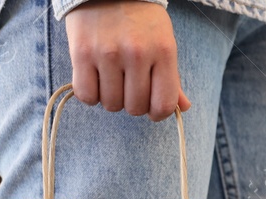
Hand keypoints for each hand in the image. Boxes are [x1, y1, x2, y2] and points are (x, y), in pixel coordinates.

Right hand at [66, 0, 189, 120]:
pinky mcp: (82, 53)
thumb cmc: (140, 19)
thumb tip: (183, 108)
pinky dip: (90, 94)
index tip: (150, 104)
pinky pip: (86, 95)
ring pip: (111, 104)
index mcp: (163, 51)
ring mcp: (108, 53)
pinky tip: (95, 78)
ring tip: (111, 77)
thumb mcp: (162, 41)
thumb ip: (172, 77)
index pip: (163, 105)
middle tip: (128, 84)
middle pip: (135, 108)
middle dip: (132, 103)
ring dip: (110, 98)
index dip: (157, 113)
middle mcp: (137, 53)